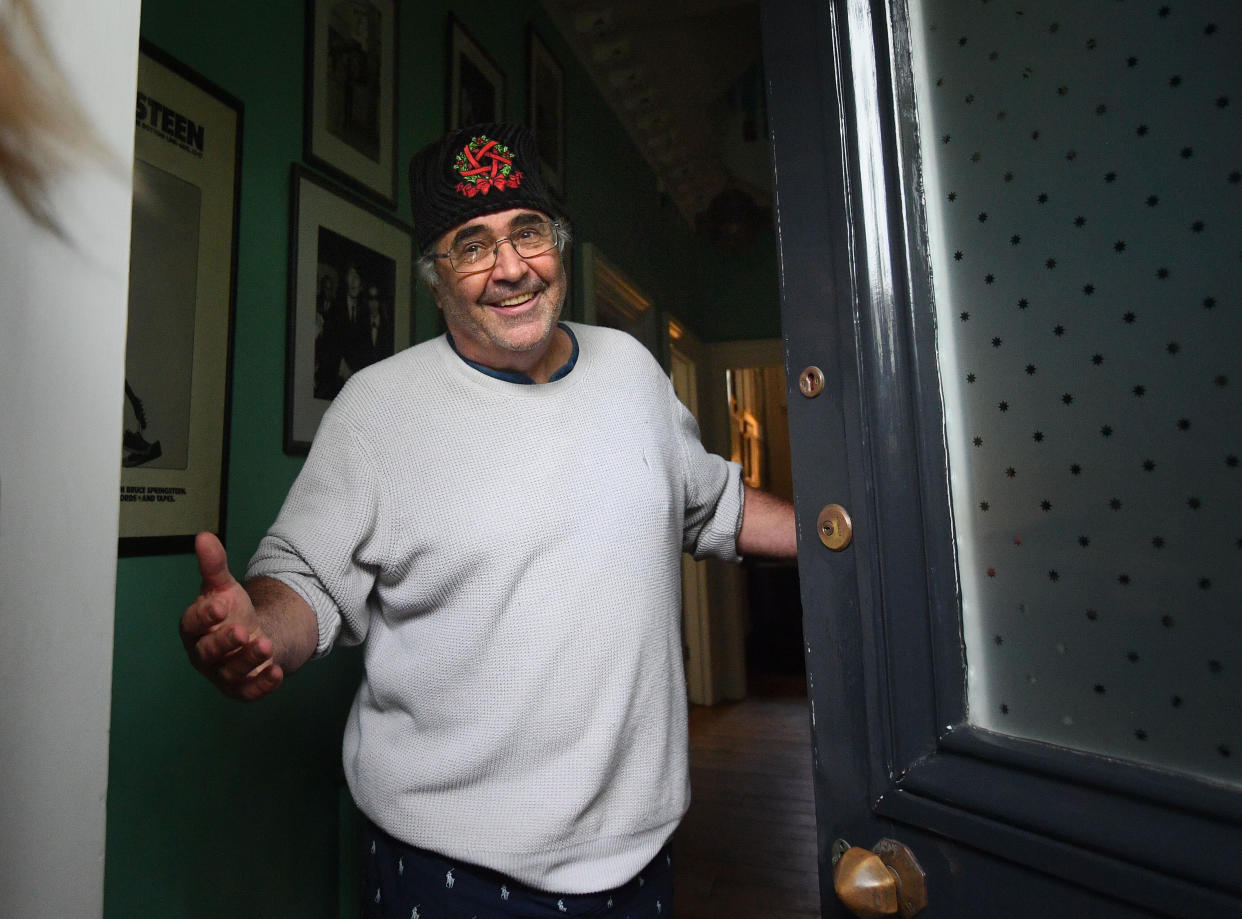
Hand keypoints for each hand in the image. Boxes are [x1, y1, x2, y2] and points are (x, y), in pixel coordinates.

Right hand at [179, 532, 283, 700]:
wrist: (251, 636)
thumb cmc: (230, 612)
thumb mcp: (224, 586)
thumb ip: (214, 565)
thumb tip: (204, 537)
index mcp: (194, 629)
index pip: (192, 625)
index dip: (204, 616)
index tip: (220, 605)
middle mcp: (204, 654)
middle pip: (207, 653)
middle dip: (224, 643)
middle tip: (243, 631)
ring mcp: (222, 673)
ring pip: (229, 673)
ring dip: (248, 661)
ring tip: (266, 644)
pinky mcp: (241, 688)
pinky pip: (249, 692)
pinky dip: (262, 685)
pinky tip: (276, 672)